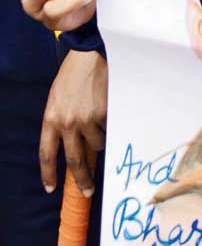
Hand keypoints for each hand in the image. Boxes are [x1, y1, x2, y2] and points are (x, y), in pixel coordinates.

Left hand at [40, 49, 106, 194]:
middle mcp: (67, 123)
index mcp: (51, 119)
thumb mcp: (58, 99)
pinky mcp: (104, 115)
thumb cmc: (74, 75)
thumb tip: (73, 147)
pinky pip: (110, 130)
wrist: (91, 55)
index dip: (48, 174)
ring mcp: (87, 120)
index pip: (46, 154)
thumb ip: (61, 122)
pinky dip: (110, 125)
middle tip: (88, 190)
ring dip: (99, 138)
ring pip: (97, 144)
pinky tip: (108, 109)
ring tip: (99, 117)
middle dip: (82, 179)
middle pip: (74, 161)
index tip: (51, 188)